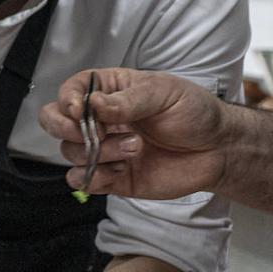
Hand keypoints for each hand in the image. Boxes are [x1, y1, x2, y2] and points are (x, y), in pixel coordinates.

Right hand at [38, 68, 229, 199]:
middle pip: (54, 121)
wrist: (218, 150)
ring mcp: (103, 149)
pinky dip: (94, 177)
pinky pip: (83, 180)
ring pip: (70, 152)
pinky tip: (121, 170)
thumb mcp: (164, 93)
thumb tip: (93, 106)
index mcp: (109, 91)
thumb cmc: (193, 112)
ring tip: (135, 148)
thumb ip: (127, 101)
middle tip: (93, 133)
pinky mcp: (111, 177)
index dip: (67, 100)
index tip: (80, 110)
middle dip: (64, 128)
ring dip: (98, 152)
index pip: (71, 91)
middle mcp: (99, 120)